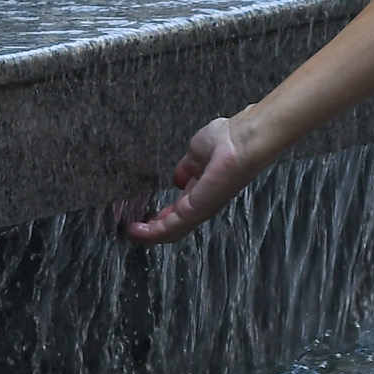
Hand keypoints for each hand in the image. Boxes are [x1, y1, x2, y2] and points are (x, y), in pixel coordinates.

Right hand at [124, 116, 262, 245]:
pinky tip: (138, 231)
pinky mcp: (198, 209)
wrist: (242, 139)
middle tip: (133, 230)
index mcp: (204, 189)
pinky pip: (171, 227)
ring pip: (171, 231)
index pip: (179, 211)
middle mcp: (204, 202)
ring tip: (131, 233)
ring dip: (148, 234)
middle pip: (174, 225)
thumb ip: (187, 168)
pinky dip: (152, 232)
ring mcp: (202, 208)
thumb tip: (178, 177)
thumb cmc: (229, 139)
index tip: (142, 217)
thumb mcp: (197, 152)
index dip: (160, 216)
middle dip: (151, 229)